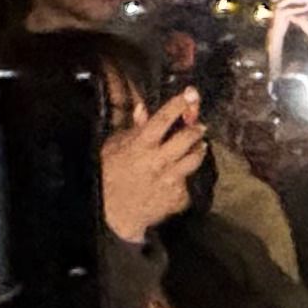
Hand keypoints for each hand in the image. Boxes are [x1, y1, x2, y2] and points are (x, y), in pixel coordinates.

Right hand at [100, 88, 203, 242]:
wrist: (112, 214)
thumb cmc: (109, 175)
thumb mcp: (114, 147)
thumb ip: (132, 128)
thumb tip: (143, 108)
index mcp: (140, 146)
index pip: (163, 119)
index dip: (179, 104)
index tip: (191, 93)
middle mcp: (158, 161)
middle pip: (188, 138)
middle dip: (196, 128)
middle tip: (198, 126)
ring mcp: (170, 180)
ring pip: (195, 158)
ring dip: (198, 149)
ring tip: (198, 146)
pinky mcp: (178, 197)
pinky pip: (190, 181)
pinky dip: (187, 175)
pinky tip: (180, 174)